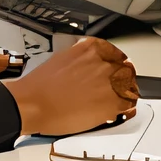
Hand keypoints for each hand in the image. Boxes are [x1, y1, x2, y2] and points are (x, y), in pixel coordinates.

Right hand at [2, 36, 138, 136]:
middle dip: (115, 81)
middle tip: (102, 92)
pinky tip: (107, 112)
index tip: (110, 74)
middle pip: (124, 71)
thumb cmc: (40, 85)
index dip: (113, 67)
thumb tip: (87, 67)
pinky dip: (119, 110)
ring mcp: (111, 82)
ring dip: (119, 95)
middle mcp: (105, 62)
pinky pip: (126, 105)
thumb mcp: (62, 59)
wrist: (32, 104)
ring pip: (128, 88)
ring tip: (103, 103)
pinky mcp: (112, 103)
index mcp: (92, 48)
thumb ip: (81, 60)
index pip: (117, 55)